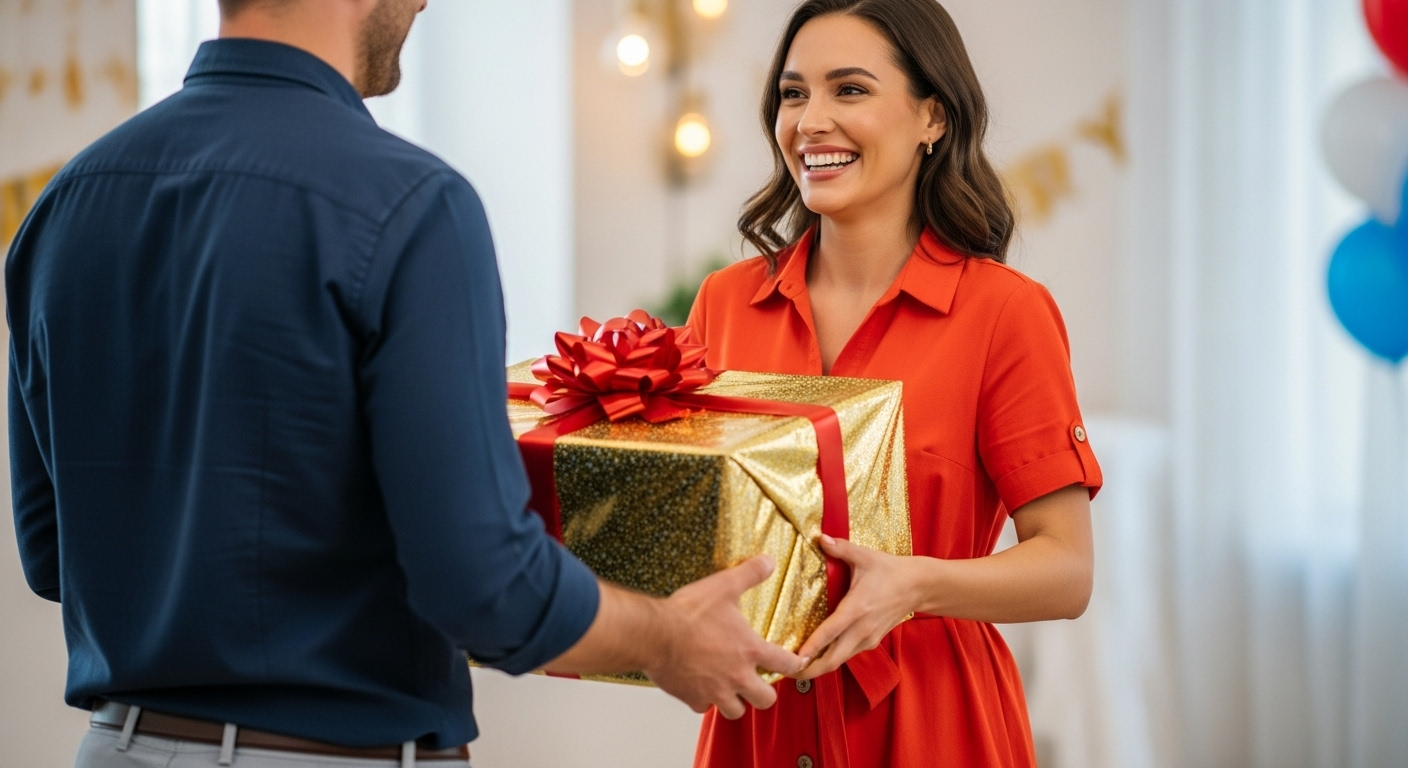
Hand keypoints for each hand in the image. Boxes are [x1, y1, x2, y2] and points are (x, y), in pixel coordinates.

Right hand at [645, 555, 807, 718]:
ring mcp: (715, 690)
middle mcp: (736, 676)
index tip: (797, 662)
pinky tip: (701, 688)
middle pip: (766, 700)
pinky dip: (705, 701)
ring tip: (732, 689)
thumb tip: (768, 562)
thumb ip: (749, 574)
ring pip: (736, 711)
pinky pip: (704, 708)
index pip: (785, 664)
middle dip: (765, 693)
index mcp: (749, 650)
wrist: (654, 634)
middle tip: (759, 682)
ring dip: (736, 701)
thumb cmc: (687, 613)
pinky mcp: (693, 698)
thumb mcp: (723, 586)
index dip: (795, 663)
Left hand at [795, 535, 917, 679]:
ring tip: (794, 669)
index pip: (830, 632)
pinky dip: (830, 660)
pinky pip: (847, 655)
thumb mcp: (865, 556)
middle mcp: (862, 628)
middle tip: (784, 672)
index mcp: (857, 608)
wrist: (919, 586)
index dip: (812, 647)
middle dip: (809, 669)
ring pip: (839, 661)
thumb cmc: (890, 570)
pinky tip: (814, 658)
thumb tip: (820, 537)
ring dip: (817, 668)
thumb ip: (841, 548)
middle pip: (833, 659)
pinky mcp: (871, 641)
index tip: (794, 658)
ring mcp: (868, 638)